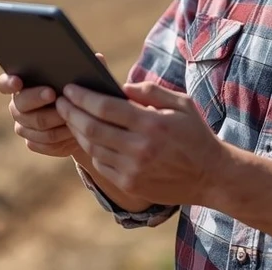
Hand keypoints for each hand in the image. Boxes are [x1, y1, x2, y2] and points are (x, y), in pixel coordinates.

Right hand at [0, 57, 110, 157]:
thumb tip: (97, 57)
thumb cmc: (81, 93)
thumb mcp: (85, 79)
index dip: (8, 82)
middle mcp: (18, 105)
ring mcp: (23, 125)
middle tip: (54, 94)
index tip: (18, 81)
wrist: (84, 121)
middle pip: (20, 105)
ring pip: (35, 126)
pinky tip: (73, 134)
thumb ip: (87, 67)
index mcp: (23, 84)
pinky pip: (43, 144)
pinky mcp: (33, 142)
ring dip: (55, 121)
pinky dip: (60, 140)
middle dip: (37, 99)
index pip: (5, 83)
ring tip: (73, 116)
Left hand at [55, 80, 226, 205]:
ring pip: (93, 147)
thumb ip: (151, 91)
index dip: (82, 96)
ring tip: (70, 116)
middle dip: (71, 112)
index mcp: (151, 123)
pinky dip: (92, 149)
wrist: (211, 176)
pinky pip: (102, 164)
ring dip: (77, 130)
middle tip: (60, 100)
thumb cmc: (195, 134)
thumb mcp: (181, 103)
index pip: (105, 107)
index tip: (69, 87)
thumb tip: (120, 87)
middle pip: (92, 127)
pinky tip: (89, 137)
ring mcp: (133, 169)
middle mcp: (140, 148)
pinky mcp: (130, 184)